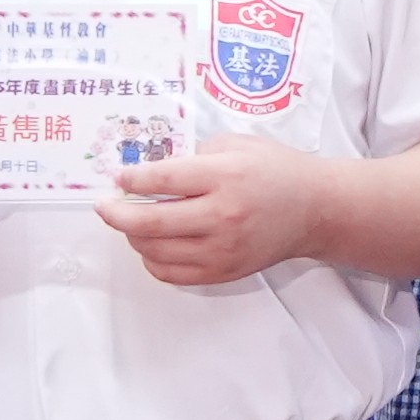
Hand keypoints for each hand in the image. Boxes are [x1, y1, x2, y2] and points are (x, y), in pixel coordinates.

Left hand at [102, 135, 324, 289]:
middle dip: (117, 214)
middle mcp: (222, 216)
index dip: (131, 179)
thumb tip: (150, 171)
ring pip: (155, 252)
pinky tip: (154, 245)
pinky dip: (153, 260)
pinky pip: (172, 274)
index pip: (162, 180)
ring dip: (133, 237)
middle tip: (104, 206)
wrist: (314, 209)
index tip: (119, 177)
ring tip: (132, 223)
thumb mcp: (237, 144)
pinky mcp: (224, 271)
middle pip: (151, 223)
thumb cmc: (276, 170)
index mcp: (225, 176)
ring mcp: (223, 249)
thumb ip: (193, 154)